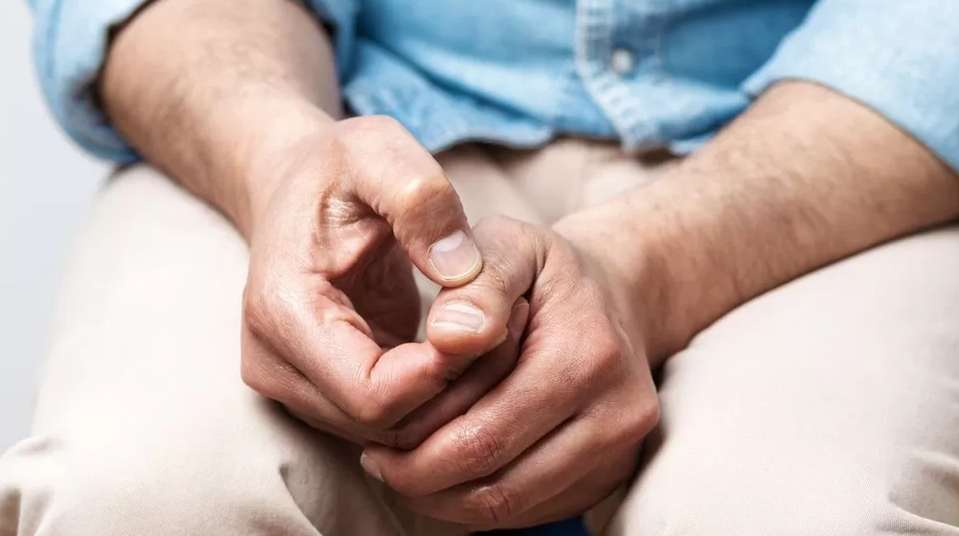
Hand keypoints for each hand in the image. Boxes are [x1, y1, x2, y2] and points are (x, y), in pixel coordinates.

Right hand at [240, 116, 525, 445]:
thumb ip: (420, 199)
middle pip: (385, 427)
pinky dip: (439, 395)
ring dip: (454, 396)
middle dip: (458, 388)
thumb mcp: (377, 150)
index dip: (443, 372)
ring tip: (497, 327)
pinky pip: (393, 421)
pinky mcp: (321, 393)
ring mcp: (295, 387)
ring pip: (394, 435)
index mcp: (282, 313)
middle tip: (512, 322)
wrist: (293, 188)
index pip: (371, 395)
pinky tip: (472, 344)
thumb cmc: (336, 168)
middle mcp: (275, 366)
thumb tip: (465, 274)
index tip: (494, 317)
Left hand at [360, 216, 659, 529]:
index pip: (484, 437)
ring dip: (447, 501)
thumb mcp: (509, 245)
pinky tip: (450, 470)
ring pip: (513, 509)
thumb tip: (447, 338)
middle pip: (497, 488)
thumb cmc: (545, 272)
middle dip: (423, 485)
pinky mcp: (613, 473)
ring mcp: (620, 450)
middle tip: (379, 464)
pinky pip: (535, 511)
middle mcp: (617, 413)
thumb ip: (477, 285)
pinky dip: (482, 501)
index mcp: (587, 357)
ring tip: (405, 470)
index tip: (372, 440)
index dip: (416, 451)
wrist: (615, 295)